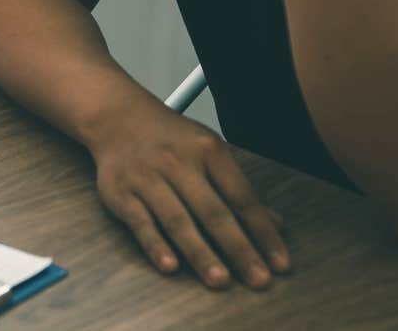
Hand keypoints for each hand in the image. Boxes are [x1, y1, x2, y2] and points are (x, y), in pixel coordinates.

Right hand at [86, 101, 289, 288]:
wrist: (117, 117)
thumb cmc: (170, 139)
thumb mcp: (208, 151)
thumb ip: (238, 188)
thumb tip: (275, 223)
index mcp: (208, 151)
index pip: (242, 198)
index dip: (263, 233)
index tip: (280, 264)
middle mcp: (178, 163)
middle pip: (213, 212)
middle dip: (239, 249)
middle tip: (259, 280)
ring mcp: (147, 178)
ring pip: (178, 221)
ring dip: (200, 253)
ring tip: (220, 280)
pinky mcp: (120, 193)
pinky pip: (141, 223)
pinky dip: (156, 246)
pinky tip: (170, 267)